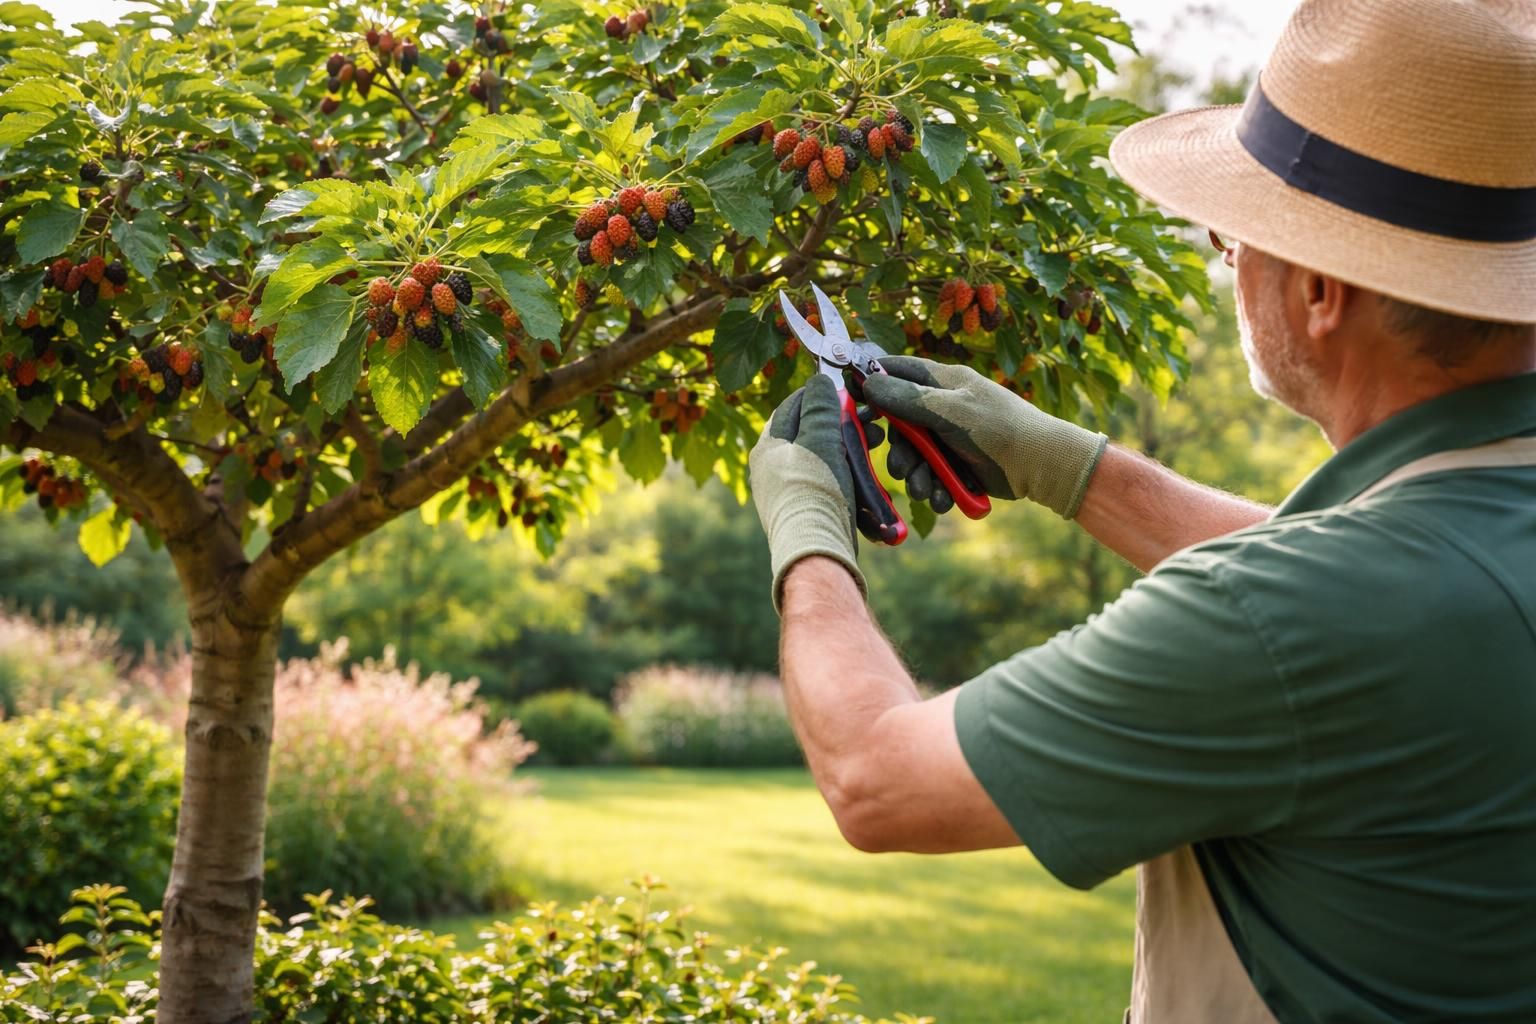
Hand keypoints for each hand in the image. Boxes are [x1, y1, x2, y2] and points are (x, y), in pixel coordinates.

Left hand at [750, 375, 865, 612]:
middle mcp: (774, 469)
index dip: (822, 393)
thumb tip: (820, 381)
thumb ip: (820, 407)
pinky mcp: (810, 512)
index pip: (793, 406)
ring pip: (827, 461)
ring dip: (855, 452)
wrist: (818, 552)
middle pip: (814, 434)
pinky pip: (833, 488)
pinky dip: (853, 482)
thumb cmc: (816, 490)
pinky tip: (872, 483)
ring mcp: (791, 493)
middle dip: (846, 425)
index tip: (848, 390)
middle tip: (873, 422)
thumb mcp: (820, 439)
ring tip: (878, 445)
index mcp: (768, 447)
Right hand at [858, 355, 1107, 519]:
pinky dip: (937, 488)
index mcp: (942, 382)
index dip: (872, 382)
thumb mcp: (949, 409)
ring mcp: (950, 437)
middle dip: (899, 452)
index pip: (897, 370)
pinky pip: (934, 476)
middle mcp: (942, 407)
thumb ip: (906, 398)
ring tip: (927, 490)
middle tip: (899, 469)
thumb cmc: (998, 426)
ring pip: (915, 456)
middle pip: (900, 425)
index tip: (853, 399)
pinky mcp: (958, 465)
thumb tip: (867, 382)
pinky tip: (946, 497)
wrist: (1041, 464)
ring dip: (917, 476)